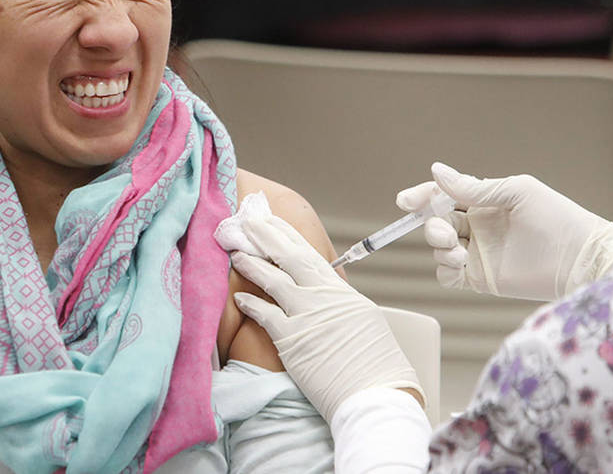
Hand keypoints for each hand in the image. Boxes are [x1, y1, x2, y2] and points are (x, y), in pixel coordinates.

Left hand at [230, 214, 421, 422]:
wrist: (376, 391)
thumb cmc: (376, 363)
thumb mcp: (363, 320)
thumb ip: (340, 302)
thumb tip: (328, 294)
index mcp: (340, 290)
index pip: (308, 253)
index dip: (286, 235)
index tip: (271, 220)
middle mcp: (322, 296)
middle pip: (288, 257)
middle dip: (266, 236)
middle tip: (247, 221)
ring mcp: (306, 315)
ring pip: (272, 280)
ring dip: (251, 264)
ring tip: (235, 252)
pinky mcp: (291, 340)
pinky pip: (264, 315)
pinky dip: (250, 304)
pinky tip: (238, 297)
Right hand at [398, 162, 612, 300]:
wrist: (580, 259)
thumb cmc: (556, 217)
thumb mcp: (515, 192)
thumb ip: (474, 187)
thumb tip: (436, 171)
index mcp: (484, 201)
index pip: (443, 195)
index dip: (422, 196)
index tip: (406, 201)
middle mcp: (477, 226)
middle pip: (435, 221)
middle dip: (430, 224)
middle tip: (444, 230)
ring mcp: (477, 253)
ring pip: (437, 247)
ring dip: (438, 246)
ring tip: (457, 249)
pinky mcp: (481, 278)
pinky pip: (447, 274)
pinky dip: (444, 268)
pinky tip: (459, 263)